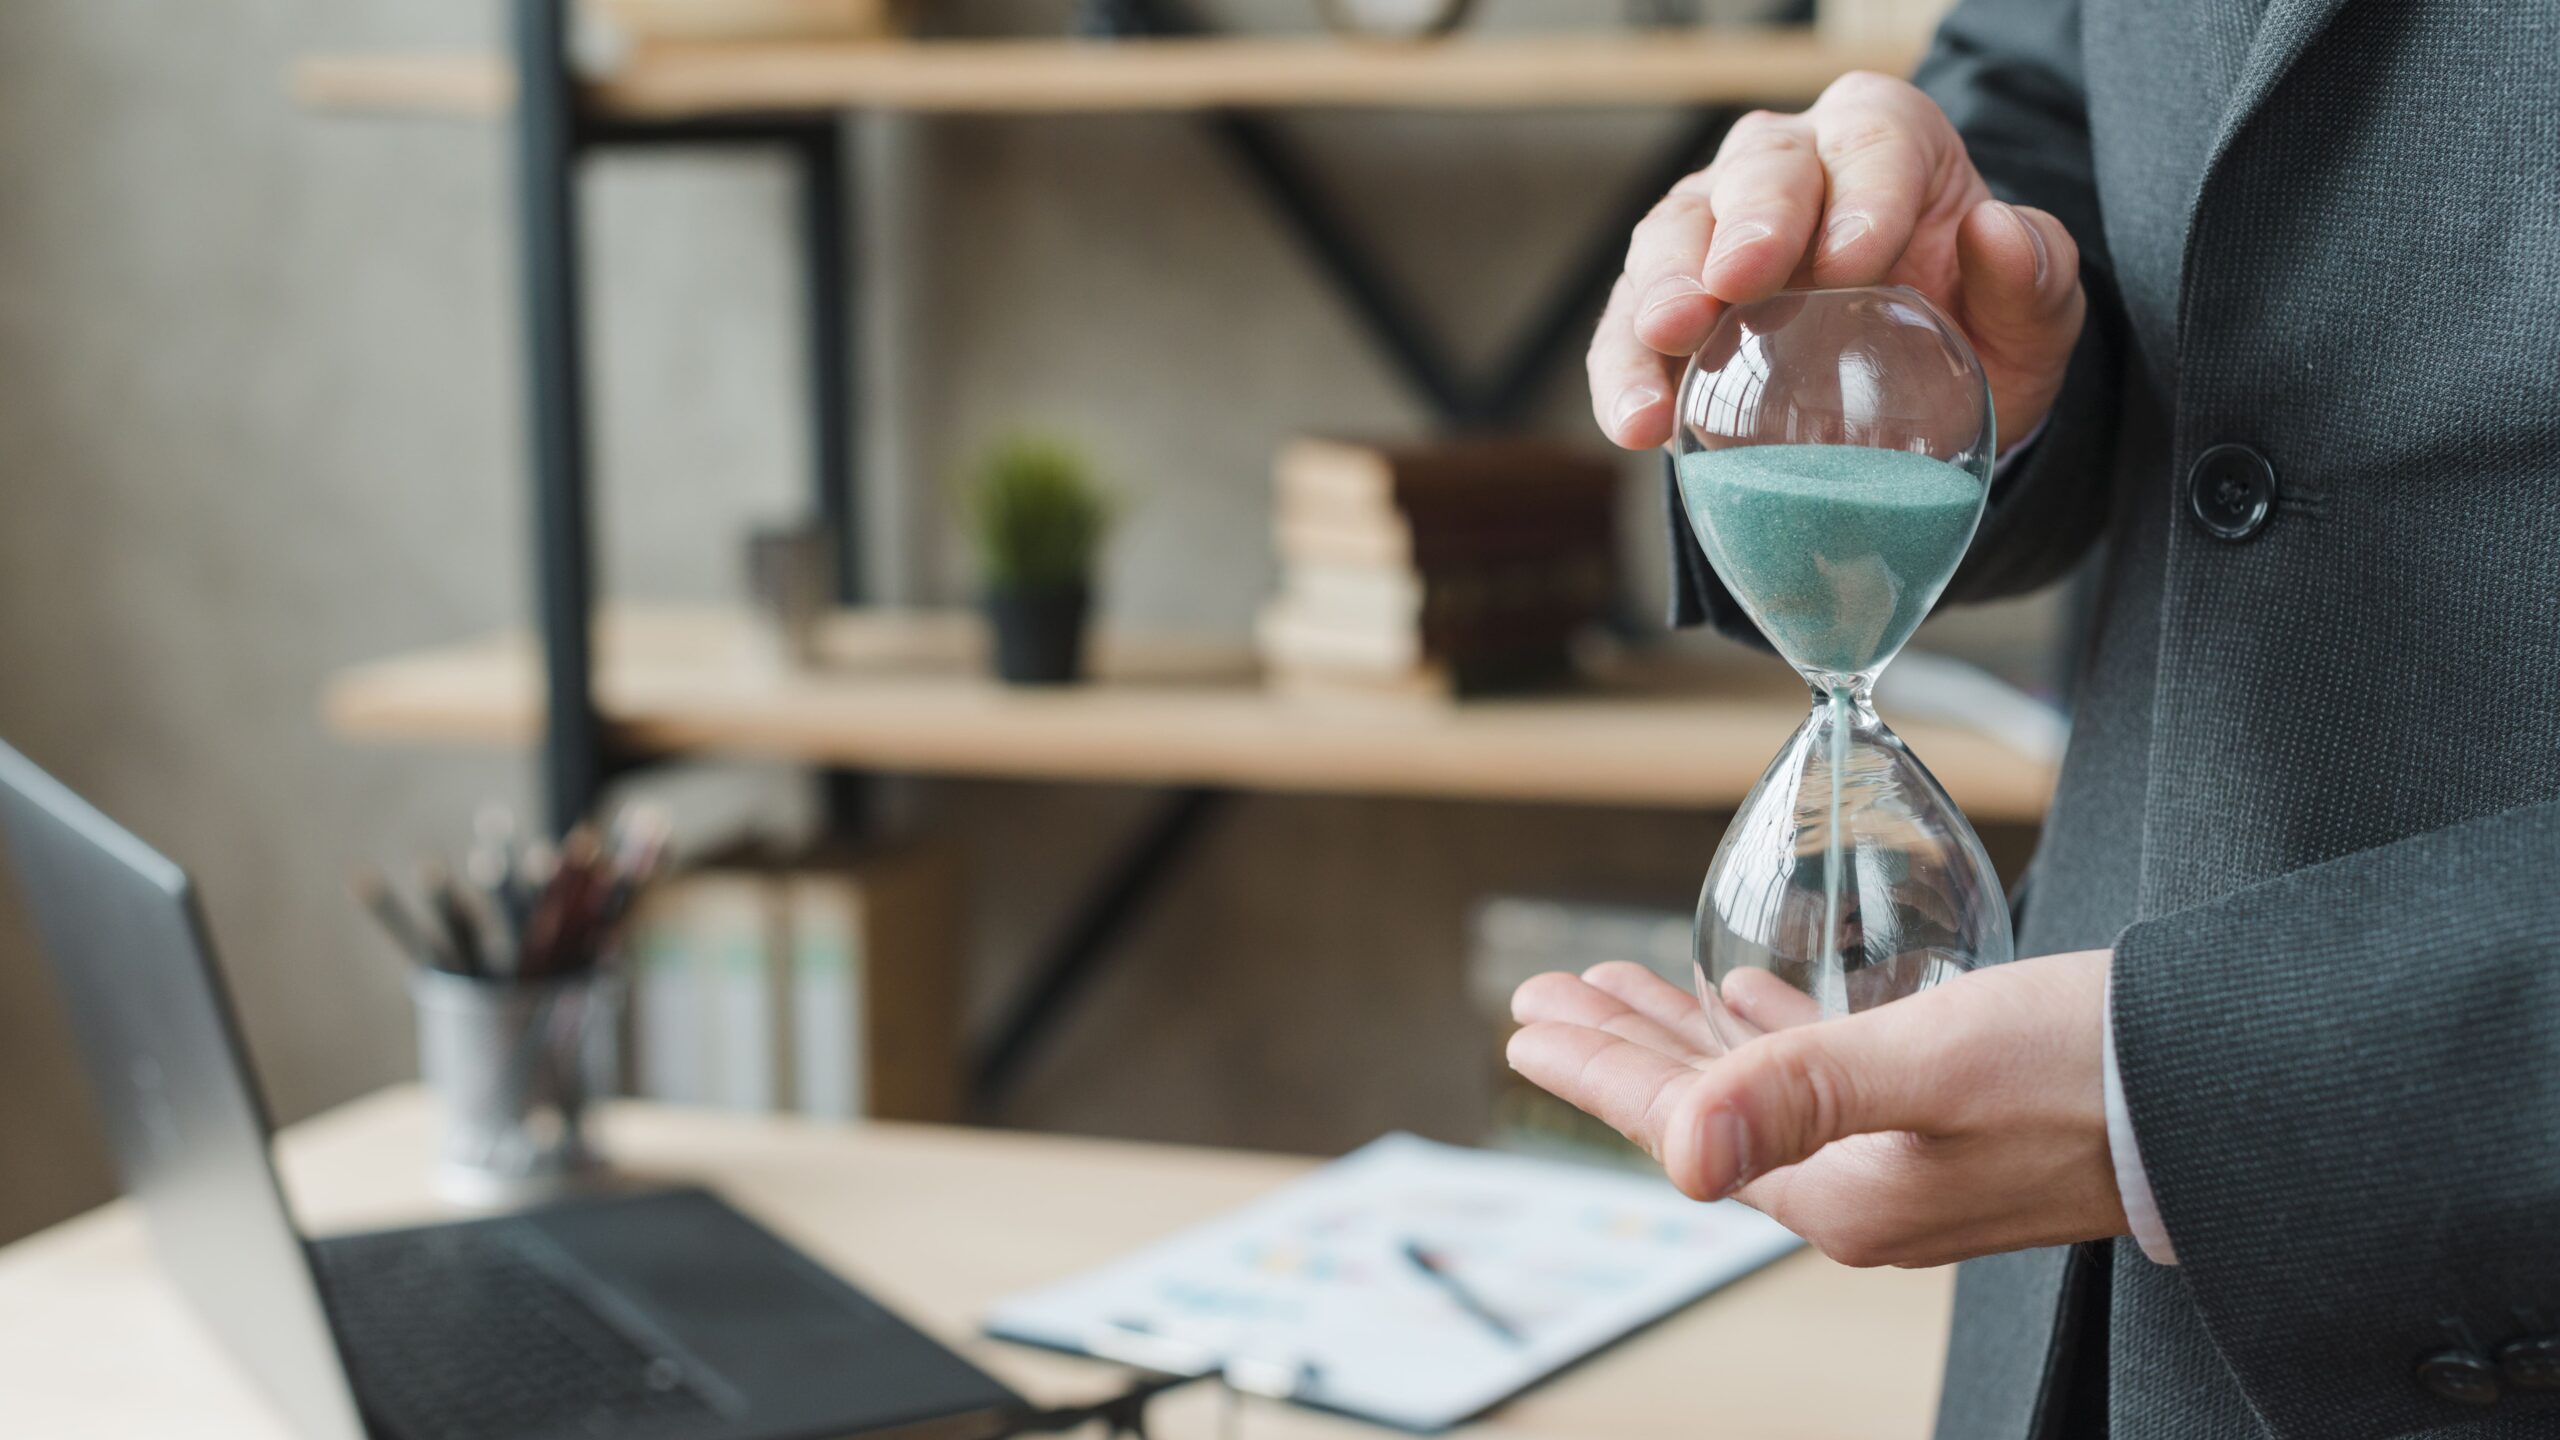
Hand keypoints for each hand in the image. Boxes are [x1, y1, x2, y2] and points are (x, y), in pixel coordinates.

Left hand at [1507, 952, 2125, 1267]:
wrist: (2230, 1093)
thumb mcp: (1933, 1065)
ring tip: (1618, 984)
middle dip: (1619, 1046)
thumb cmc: (2091, 1069)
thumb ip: (1801, 1096)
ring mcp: (1904, 1165)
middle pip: (1702, 1111)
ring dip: (1684, 1035)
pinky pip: (1823, 1081)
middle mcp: (1860, 1193)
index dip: (1596, 1067)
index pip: (1680, 1124)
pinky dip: (1769, 1036)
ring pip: (1756, 1091)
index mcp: (1841, 1193)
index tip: (1526, 1018)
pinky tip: (1745, 1002)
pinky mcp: (1949, 1130)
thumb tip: (1683, 1151)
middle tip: (1546, 992)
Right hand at [1588, 71, 2086, 453]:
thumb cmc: (1972, 338)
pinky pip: (1627, 332)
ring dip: (1664, 288)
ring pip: (1674, 232)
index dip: (1860, 195)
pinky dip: (1624, 375)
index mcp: (1883, 141)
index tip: (1853, 263)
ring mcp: (1713, 230)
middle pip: (1758, 170)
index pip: (1871, 143)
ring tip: (1666, 339)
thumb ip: (2035, 277)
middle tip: (1736, 283)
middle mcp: (1791, 165)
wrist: (1917, 406)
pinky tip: (1636, 421)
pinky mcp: (1664, 309)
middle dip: (1746, 225)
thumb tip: (1996, 231)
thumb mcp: (2031, 320)